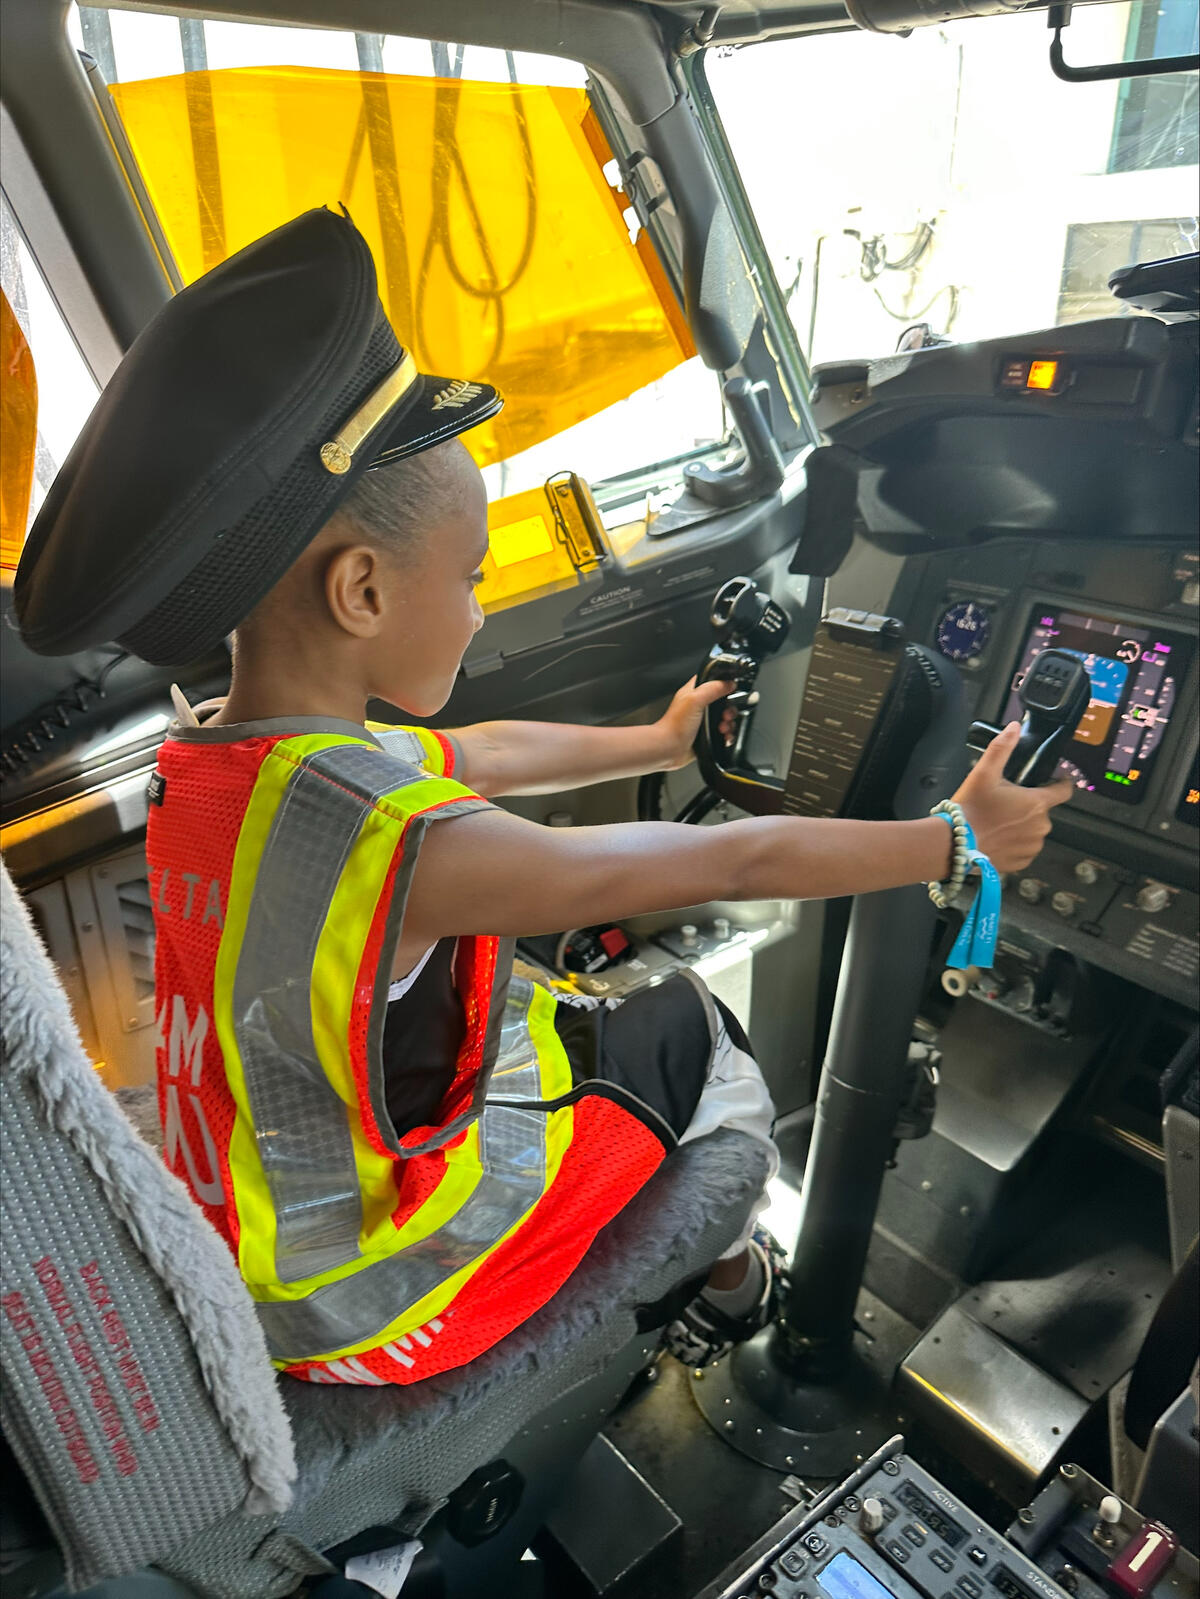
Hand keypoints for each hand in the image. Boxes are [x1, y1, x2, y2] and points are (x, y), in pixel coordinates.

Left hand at [655, 677, 736, 769]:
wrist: (668, 749)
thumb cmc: (674, 726)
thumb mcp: (695, 700)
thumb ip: (713, 689)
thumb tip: (729, 684)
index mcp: (693, 693)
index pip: (711, 681)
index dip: (722, 683)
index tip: (730, 690)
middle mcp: (698, 706)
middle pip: (722, 702)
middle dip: (729, 709)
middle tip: (725, 715)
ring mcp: (702, 722)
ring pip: (724, 718)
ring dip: (729, 723)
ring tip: (723, 728)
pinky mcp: (706, 736)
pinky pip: (723, 733)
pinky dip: (728, 735)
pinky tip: (725, 737)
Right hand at [951, 722, 1072, 872]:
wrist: (953, 844)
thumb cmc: (970, 810)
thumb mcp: (984, 772)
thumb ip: (1001, 748)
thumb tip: (1013, 728)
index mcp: (1037, 804)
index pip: (1064, 790)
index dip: (1059, 782)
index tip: (1052, 780)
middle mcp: (1040, 827)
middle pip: (1043, 811)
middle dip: (1028, 806)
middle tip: (1005, 803)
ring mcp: (1032, 846)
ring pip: (1033, 831)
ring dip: (1022, 826)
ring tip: (999, 822)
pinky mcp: (1022, 862)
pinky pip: (1025, 849)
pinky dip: (1015, 843)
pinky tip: (997, 837)